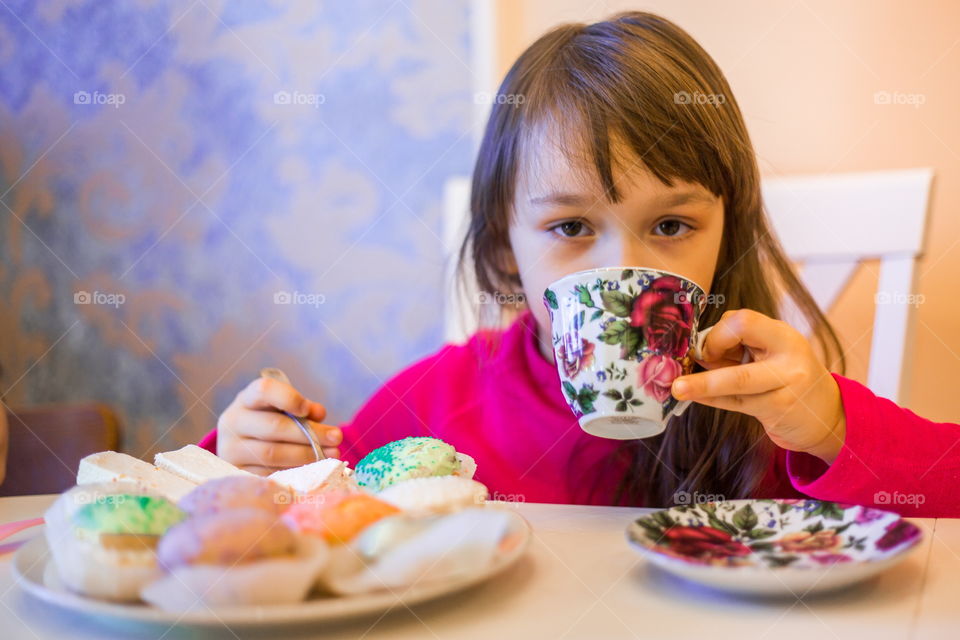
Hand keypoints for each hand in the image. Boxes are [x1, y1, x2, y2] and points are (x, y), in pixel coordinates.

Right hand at [217, 376, 341, 474]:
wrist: (240, 447)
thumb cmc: (268, 422)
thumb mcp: (282, 409)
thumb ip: (302, 408)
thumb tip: (319, 414)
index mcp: (246, 399)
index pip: (264, 390)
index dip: (289, 398)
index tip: (308, 410)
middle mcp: (233, 422)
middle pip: (274, 426)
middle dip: (310, 433)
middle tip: (336, 438)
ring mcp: (231, 449)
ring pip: (272, 453)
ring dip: (306, 455)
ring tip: (331, 454)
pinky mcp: (238, 472)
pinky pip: (270, 473)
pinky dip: (294, 470)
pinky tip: (313, 468)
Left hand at [671, 309, 845, 463]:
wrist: (825, 414)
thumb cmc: (786, 379)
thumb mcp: (769, 355)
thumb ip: (736, 349)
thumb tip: (694, 351)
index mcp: (783, 335)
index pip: (745, 319)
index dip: (719, 331)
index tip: (708, 348)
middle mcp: (789, 355)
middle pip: (744, 338)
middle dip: (710, 347)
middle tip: (686, 360)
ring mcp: (787, 383)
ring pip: (738, 379)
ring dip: (702, 383)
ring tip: (677, 388)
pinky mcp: (780, 409)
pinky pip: (737, 402)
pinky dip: (711, 399)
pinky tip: (694, 398)